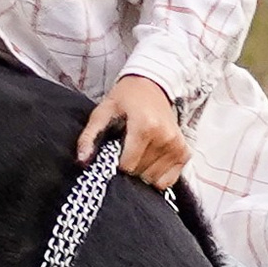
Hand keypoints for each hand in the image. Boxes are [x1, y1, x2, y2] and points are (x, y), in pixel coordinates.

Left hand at [77, 73, 188, 189]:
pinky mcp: (184, 152)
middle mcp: (165, 137)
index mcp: (145, 126)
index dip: (116, 164)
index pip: (127, 165)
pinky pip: (168, 181)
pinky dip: (156, 176)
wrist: (152, 85)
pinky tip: (150, 161)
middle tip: (125, 150)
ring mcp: (177, 146)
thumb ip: (89, 137)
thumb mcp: (102, 112)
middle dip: (129, 168)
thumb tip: (82, 161)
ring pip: (153, 180)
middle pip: (140, 174)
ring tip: (138, 153)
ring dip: (142, 172)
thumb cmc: (125, 99)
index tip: (114, 152)